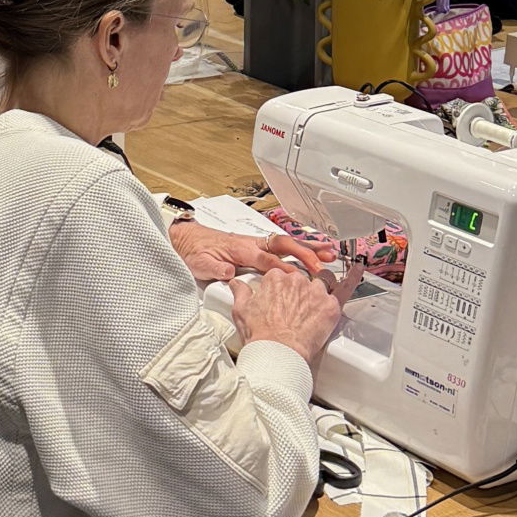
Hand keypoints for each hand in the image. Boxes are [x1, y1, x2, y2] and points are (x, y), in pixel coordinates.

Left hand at [169, 221, 335, 281]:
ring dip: (309, 246)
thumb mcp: (199, 263)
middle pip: (283, 245)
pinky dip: (301, 246)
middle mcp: (252, 244)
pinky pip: (283, 245)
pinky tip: (314, 251)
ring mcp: (256, 243)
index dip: (283, 267)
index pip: (266, 259)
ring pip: (287, 243)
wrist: (186, 239)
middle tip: (324, 261)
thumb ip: (214, 267)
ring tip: (330, 252)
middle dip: (305, 252)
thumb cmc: (194, 252)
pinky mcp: (257, 246)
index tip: (299, 276)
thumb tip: (228, 271)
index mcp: (240, 249)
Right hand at [230, 270, 342, 367]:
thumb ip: (241, 292)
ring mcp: (315, 292)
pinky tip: (322, 316)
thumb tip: (236, 284)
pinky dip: (329, 308)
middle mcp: (297, 280)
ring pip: (319, 287)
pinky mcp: (330, 306)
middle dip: (297, 292)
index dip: (280, 289)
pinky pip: (335, 300)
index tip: (280, 299)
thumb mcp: (241, 310)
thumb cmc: (260, 334)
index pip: (281, 275)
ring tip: (308, 314)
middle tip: (292, 309)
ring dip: (315, 297)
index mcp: (275, 278)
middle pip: (301, 280)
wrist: (279, 352)